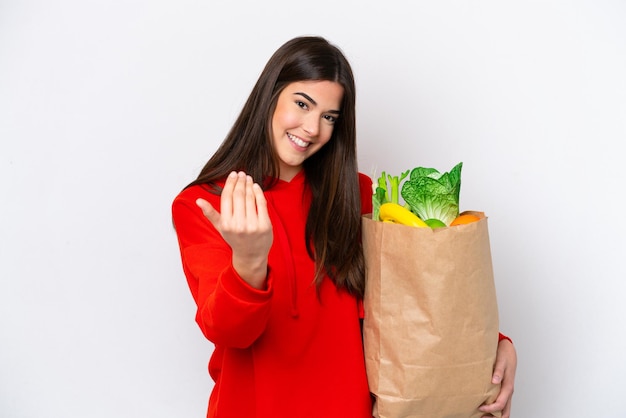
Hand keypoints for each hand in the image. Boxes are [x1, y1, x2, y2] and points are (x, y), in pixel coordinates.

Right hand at [196, 171, 272, 288]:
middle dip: (240, 181)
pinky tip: (256, 186)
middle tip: (242, 174)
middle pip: (239, 195)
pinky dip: (259, 193)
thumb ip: (210, 214)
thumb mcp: (221, 227)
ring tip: (248, 178)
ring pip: (250, 198)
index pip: (227, 197)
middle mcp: (238, 225)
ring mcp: (253, 225)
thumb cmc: (235, 239)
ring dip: (249, 185)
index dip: (230, 183)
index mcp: (226, 224)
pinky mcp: (265, 226)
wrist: (251, 255)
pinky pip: (262, 204)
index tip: (233, 174)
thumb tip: (198, 201)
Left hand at [479, 338, 516, 417]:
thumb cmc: (504, 354)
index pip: (500, 404)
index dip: (490, 408)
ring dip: (495, 415)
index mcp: (508, 386)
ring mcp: (507, 390)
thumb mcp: (501, 361)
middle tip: (481, 417)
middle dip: (494, 417)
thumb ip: (498, 371)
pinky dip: (496, 409)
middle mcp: (508, 391)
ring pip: (504, 409)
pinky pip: (502, 402)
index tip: (479, 407)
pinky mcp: (504, 388)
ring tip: (482, 415)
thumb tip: (494, 381)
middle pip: (504, 411)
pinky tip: (486, 406)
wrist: (508, 348)